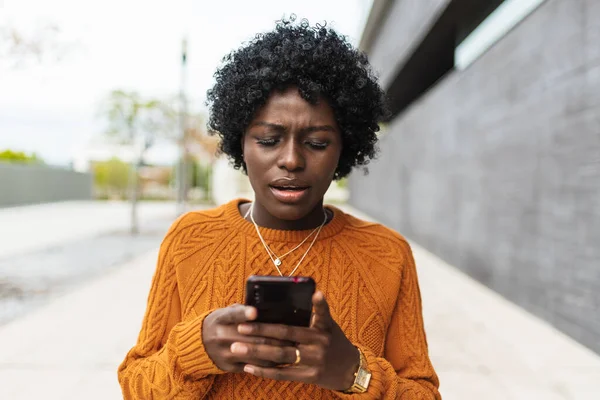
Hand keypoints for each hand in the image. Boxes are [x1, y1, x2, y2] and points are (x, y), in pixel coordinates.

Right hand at [202, 304, 294, 371]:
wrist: (199, 344)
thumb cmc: (220, 323)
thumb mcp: (225, 312)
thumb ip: (241, 310)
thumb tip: (265, 307)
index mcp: (220, 318)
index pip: (232, 314)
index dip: (243, 313)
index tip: (254, 312)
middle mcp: (221, 336)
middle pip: (251, 337)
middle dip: (274, 335)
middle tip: (292, 333)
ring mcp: (225, 353)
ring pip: (255, 353)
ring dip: (275, 350)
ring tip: (292, 347)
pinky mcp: (229, 366)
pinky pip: (253, 365)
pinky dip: (269, 363)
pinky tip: (281, 358)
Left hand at [234, 291, 359, 390]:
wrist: (351, 369)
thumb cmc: (335, 341)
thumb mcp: (329, 325)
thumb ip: (315, 313)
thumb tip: (308, 292)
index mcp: (321, 328)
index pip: (300, 318)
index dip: (290, 312)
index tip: (262, 309)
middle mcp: (317, 344)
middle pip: (284, 337)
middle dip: (260, 332)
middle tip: (240, 327)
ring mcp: (312, 362)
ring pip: (280, 356)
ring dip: (256, 352)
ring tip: (236, 348)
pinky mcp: (308, 377)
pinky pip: (282, 374)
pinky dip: (264, 371)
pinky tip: (248, 367)